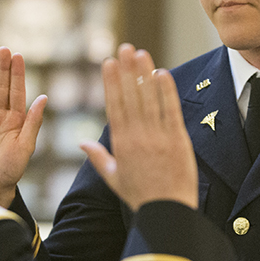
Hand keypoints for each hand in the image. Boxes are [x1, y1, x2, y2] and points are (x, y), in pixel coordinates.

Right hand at [0, 47, 46, 207]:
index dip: (17, 74)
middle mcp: (2, 116)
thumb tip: (43, 98)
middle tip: (3, 49)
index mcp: (18, 120)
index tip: (18, 56)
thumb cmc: (11, 170)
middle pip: (1, 87)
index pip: (17, 92)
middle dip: (2, 69)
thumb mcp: (25, 146)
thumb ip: (33, 122)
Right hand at [81, 44, 197, 210]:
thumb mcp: (113, 178)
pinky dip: (167, 91)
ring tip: (141, 52)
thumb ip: (98, 157)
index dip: (111, 82)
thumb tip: (81, 142)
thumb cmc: (140, 197)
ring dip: (145, 73)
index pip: (114, 105)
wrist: (167, 212)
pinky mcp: (178, 140)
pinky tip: (162, 73)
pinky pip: (171, 110)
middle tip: (125, 47)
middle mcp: (137, 137)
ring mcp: (158, 137)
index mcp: (121, 144)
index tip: (109, 63)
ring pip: (149, 99)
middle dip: (127, 70)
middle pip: (131, 96)